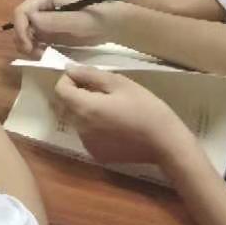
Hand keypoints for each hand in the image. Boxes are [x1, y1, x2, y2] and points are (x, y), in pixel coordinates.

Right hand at [10, 0, 114, 59]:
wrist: (111, 25)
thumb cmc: (97, 19)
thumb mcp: (79, 21)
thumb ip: (56, 20)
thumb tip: (32, 20)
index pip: (21, 12)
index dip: (20, 29)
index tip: (29, 47)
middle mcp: (40, 8)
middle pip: (19, 23)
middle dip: (22, 40)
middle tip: (36, 54)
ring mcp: (43, 20)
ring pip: (24, 33)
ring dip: (27, 46)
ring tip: (42, 56)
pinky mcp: (48, 32)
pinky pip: (33, 40)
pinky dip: (34, 49)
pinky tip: (45, 55)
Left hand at [54, 64, 191, 167]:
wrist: (165, 143)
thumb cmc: (145, 108)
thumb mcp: (120, 83)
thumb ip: (90, 75)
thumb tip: (69, 69)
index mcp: (83, 108)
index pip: (60, 90)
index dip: (70, 80)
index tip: (88, 78)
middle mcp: (80, 128)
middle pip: (66, 105)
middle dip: (77, 95)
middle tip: (103, 92)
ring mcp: (87, 144)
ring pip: (76, 121)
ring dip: (85, 111)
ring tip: (111, 109)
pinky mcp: (97, 155)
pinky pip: (87, 135)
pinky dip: (94, 127)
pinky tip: (115, 126)